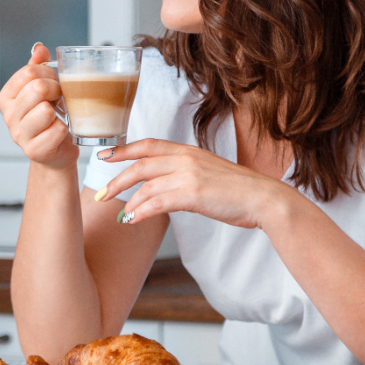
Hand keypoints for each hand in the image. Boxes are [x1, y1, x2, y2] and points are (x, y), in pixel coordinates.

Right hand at [0, 43, 78, 168]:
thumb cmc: (49, 118)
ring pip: (46, 111)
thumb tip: (39, 48)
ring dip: (60, 111)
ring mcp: (19, 135)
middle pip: (38, 88)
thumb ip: (38, 67)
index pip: (28, 72)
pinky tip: (61, 132)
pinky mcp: (34, 150)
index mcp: (7, 96)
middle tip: (60, 97)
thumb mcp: (42, 89)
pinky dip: (65, 129)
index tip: (55, 81)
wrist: (55, 151)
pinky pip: (58, 130)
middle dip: (57, 89)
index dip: (49, 73)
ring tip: (59, 115)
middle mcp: (9, 115)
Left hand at [96, 139, 290, 228]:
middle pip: (140, 166)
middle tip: (101, 195)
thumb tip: (162, 186)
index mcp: (188, 151)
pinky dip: (141, 212)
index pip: (148, 145)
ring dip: (129, 203)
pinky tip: (133, 220)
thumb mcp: (207, 172)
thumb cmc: (238, 191)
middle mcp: (185, 159)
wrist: (263, 198)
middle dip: (117, 181)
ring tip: (122, 216)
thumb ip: (185, 173)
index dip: (123, 149)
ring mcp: (188, 175)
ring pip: (146, 187)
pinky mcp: (193, 194)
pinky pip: (158, 203)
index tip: (104, 155)